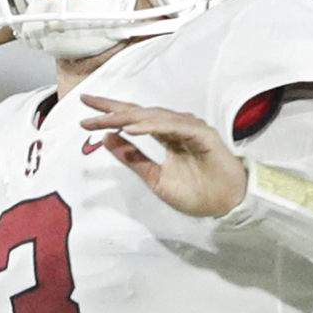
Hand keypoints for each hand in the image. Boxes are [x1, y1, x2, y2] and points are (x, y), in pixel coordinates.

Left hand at [79, 97, 247, 216]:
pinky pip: (173, 126)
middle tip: (88, 106)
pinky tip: (132, 128)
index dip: (110, 113)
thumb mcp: (155, 178)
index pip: (134, 119)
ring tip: (107, 119)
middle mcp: (177, 128)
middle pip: (140, 113)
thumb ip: (133, 158)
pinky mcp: (202, 135)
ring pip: (155, 117)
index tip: (85, 110)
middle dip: (113, 109)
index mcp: (166, 135)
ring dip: (129, 117)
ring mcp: (190, 129)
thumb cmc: (198, 194)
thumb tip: (107, 138)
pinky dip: (152, 125)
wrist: (227, 207)